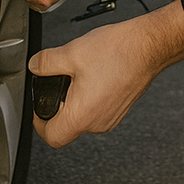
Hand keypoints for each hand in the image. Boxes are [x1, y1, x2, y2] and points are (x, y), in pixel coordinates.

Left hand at [28, 0, 183, 147]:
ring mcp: (111, 117)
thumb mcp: (72, 52)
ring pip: (83, 119)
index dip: (39, 123)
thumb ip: (46, 62)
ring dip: (75, 102)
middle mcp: (98, 123)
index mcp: (82, 116)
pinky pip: (97, 111)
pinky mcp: (120, 108)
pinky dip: (90, 98)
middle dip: (58, 107)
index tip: (38, 108)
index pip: (51, 137)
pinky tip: (93, 75)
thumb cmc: (118, 52)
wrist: (148, 46)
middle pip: (67, 128)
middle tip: (56, 85)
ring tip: (77, 76)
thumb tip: (35, 65)